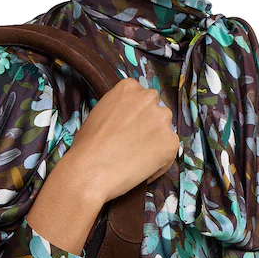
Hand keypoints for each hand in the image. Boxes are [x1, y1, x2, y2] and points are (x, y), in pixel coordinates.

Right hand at [64, 77, 180, 200]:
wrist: (91, 169)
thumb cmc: (87, 144)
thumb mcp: (100, 112)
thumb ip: (119, 109)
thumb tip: (128, 119)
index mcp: (129, 87)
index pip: (141, 97)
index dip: (136, 115)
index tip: (129, 127)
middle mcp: (149, 98)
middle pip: (156, 110)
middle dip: (149, 125)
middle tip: (135, 143)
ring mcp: (162, 120)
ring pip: (164, 130)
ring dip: (155, 141)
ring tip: (137, 158)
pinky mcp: (171, 142)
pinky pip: (169, 152)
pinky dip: (159, 162)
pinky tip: (142, 170)